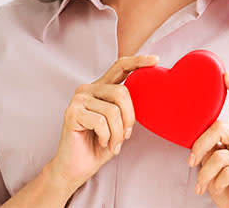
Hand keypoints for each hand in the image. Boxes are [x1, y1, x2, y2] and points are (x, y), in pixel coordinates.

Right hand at [48, 54, 158, 191]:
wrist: (75, 169)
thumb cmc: (98, 145)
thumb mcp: (119, 123)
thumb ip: (126, 106)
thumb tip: (146, 91)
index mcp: (100, 87)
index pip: (120, 66)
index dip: (138, 61)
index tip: (156, 60)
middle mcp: (88, 88)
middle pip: (121, 92)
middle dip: (129, 118)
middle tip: (125, 136)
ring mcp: (78, 99)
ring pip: (113, 111)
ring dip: (118, 134)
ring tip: (112, 144)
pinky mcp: (72, 112)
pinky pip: (101, 122)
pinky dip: (106, 137)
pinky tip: (100, 142)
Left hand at [188, 72, 228, 207]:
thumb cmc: (224, 182)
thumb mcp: (212, 159)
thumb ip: (208, 143)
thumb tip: (191, 129)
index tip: (226, 74)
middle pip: (221, 127)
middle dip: (201, 143)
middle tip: (191, 161)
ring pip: (219, 154)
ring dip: (205, 173)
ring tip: (201, 183)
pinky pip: (227, 171)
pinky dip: (215, 182)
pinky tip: (216, 188)